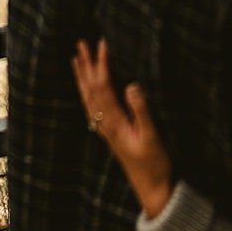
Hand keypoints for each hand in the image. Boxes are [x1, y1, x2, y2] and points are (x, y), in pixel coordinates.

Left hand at [72, 39, 173, 219]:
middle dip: (86, 66)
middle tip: (80, 43)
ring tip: (77, 60)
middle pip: (91, 90)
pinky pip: (92, 107)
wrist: (151, 187)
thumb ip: (142, 111)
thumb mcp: (152, 136)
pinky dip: (87, 92)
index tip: (102, 44)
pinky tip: (87, 90)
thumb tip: (132, 85)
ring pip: (88, 98)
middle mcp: (105, 124)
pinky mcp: (110, 133)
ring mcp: (106, 129)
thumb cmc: (154, 163)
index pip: (104, 87)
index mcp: (114, 122)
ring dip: (83, 77)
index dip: (102, 64)